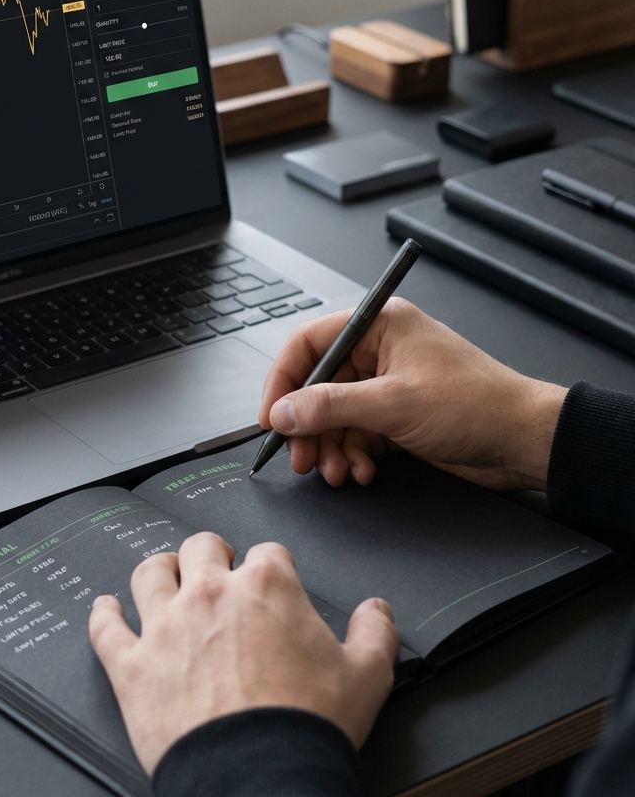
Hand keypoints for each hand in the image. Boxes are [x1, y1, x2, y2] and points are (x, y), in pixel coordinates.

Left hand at [89, 532, 397, 774]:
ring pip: (150, 573)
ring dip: (158, 571)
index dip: (272, 566)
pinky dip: (103, 615)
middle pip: (202, 546)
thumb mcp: (367, 677)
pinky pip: (106, 627)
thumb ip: (374, 632)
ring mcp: (165, 625)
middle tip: (217, 567)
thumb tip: (377, 610)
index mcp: (266, 587)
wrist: (259, 776)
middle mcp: (210, 593)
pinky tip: (105, 609)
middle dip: (212, 553)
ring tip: (164, 575)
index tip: (272, 579)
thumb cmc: (305, 727)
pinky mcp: (132, 664)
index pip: (268, 552)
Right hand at [259, 298, 565, 490]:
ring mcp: (386, 384)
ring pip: (333, 415)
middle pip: (317, 384)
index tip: (272, 416)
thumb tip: (284, 411)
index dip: (284, 380)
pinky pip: (355, 433)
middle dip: (307, 425)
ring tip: (334, 471)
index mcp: (378, 326)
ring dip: (329, 446)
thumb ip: (330, 406)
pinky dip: (351, 454)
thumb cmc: (477, 405)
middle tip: (300, 455)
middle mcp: (379, 351)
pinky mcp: (395, 415)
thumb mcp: (393, 404)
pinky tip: (360, 471)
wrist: (524, 441)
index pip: (308, 343)